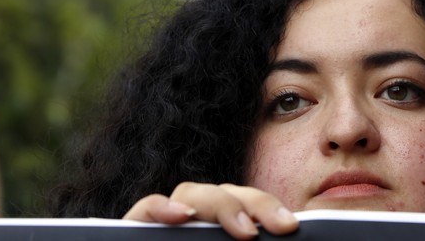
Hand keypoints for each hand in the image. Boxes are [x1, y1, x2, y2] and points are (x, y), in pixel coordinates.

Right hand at [124, 183, 298, 238]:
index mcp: (218, 233)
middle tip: (281, 228)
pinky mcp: (134, 232)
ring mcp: (164, 227)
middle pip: (224, 193)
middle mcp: (193, 224)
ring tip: (245, 230)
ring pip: (191, 192)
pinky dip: (163, 207)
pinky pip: (145, 207)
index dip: (268, 208)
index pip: (244, 205)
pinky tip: (183, 217)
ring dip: (221, 204)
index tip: (290, 227)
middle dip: (256, 204)